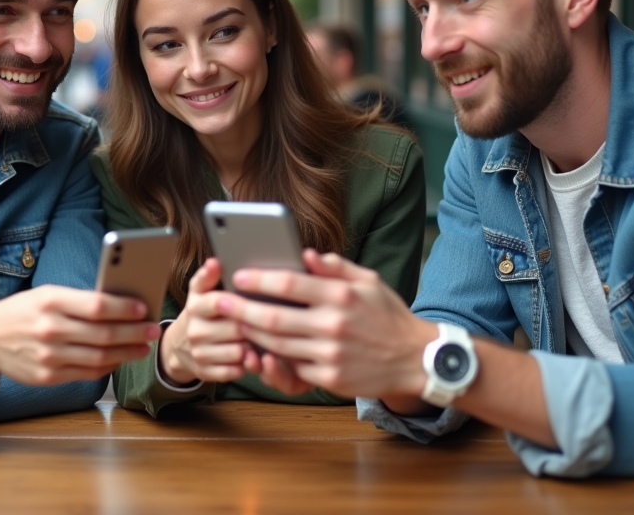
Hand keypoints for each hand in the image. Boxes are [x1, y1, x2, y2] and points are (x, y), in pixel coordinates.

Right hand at [0, 284, 160, 384]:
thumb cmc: (23, 310)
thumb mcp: (47, 294)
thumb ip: (80, 300)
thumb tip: (122, 305)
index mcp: (51, 301)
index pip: (97, 306)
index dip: (124, 309)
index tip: (144, 308)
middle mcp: (50, 329)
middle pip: (103, 334)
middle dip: (134, 333)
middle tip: (154, 329)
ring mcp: (49, 356)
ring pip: (100, 357)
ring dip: (127, 353)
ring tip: (143, 346)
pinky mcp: (48, 376)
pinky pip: (87, 373)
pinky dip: (109, 366)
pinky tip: (120, 358)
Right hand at [159, 258, 261, 384]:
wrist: (178, 346)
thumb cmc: (201, 314)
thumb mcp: (200, 292)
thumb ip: (208, 276)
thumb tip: (214, 262)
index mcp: (195, 307)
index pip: (220, 302)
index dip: (243, 302)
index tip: (260, 300)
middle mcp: (195, 331)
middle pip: (237, 328)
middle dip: (254, 326)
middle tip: (270, 322)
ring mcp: (200, 354)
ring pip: (239, 352)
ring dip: (254, 347)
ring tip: (261, 339)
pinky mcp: (206, 373)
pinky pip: (235, 371)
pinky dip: (247, 365)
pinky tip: (252, 356)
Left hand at [216, 249, 435, 399]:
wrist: (415, 358)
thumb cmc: (388, 315)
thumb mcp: (369, 281)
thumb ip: (335, 267)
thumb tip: (304, 254)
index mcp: (341, 296)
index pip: (289, 285)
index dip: (259, 280)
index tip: (238, 275)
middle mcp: (333, 325)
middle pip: (273, 319)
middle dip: (240, 309)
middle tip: (218, 301)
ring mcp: (330, 355)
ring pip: (276, 345)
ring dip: (249, 334)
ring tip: (232, 322)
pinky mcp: (330, 379)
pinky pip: (292, 367)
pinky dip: (272, 358)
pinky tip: (257, 347)